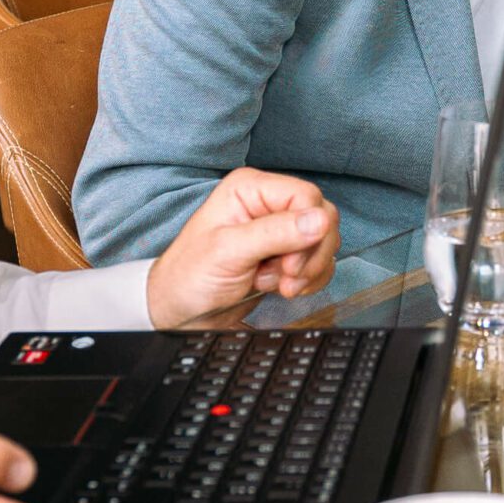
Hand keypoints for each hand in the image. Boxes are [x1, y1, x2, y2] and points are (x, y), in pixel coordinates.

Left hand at [146, 168, 340, 329]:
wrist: (179, 314)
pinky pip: (320, 260)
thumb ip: (275, 233)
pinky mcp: (286, 253)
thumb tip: (320, 220)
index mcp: (251, 188)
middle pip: (322, 217)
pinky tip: (284, 287)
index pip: (305, 196)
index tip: (291, 264)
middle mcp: (268, 203)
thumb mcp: (227, 252)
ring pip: (324, 240)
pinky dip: (310, 279)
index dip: (308, 231)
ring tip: (278, 284)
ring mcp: (279, 229)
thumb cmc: (188, 277)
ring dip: (308, 269)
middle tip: (287, 277)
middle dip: (310, 254)